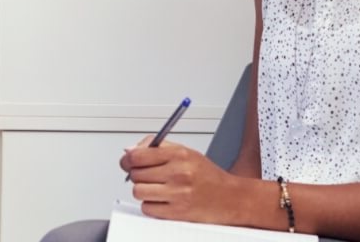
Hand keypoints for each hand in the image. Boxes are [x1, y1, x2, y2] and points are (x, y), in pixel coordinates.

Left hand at [122, 139, 252, 224]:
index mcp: (178, 155)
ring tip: (154, 188)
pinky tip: (161, 200)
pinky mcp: (178, 213)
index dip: (127, 159)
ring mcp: (178, 195)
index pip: (137, 156)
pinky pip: (148, 209)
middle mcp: (178, 174)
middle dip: (136, 174)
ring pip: (138, 192)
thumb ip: (155, 147)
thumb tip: (129, 151)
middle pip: (135, 174)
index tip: (127, 162)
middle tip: (145, 175)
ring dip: (142, 190)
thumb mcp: (184, 151)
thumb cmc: (207, 175)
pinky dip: (151, 205)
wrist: (232, 198)